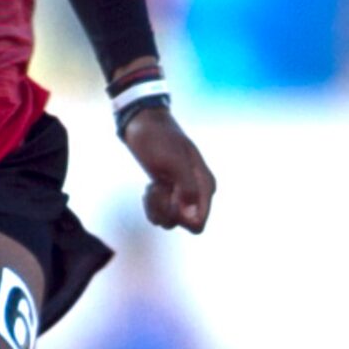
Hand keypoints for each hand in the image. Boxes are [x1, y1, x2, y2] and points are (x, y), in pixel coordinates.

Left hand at [122, 106, 214, 233]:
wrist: (143, 123)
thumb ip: (186, 187)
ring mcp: (183, 195)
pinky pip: (161, 214)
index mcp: (204, 186)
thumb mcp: (172, 161)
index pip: (197, 224)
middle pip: (181, 224)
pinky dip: (151, 205)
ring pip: (169, 221)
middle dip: (164, 210)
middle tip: (157, 187)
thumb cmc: (158, 138)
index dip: (177, 218)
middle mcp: (198, 194)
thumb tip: (193, 216)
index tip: (167, 196)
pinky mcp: (170, 193)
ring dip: (156, 207)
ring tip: (153, 185)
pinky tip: (150, 188)